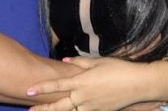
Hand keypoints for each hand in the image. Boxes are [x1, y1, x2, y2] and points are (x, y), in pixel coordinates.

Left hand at [26, 56, 152, 110]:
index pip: (57, 85)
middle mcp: (84, 97)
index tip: (29, 89)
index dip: (42, 87)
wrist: (138, 84)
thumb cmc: (118, 69)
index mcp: (82, 82)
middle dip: (43, 109)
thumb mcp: (98, 61)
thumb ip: (79, 62)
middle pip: (59, 106)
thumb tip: (64, 61)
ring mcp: (91, 107)